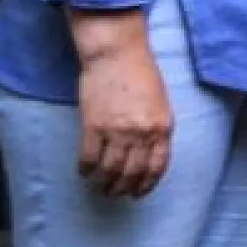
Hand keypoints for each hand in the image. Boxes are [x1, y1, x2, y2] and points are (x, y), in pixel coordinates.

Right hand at [72, 12, 172, 197]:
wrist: (117, 53)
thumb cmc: (140, 72)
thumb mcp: (160, 102)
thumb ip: (156, 128)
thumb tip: (147, 153)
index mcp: (162, 126)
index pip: (157, 166)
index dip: (146, 184)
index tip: (138, 193)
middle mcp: (142, 133)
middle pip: (132, 173)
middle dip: (123, 188)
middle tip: (115, 193)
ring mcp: (117, 131)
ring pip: (110, 170)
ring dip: (104, 183)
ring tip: (100, 187)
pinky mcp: (93, 126)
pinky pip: (88, 158)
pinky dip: (85, 170)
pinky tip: (84, 172)